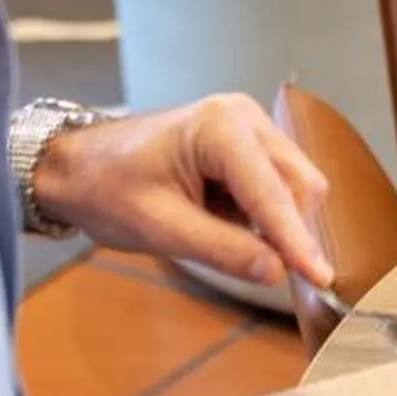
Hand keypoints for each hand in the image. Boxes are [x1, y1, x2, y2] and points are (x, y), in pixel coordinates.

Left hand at [33, 95, 333, 288]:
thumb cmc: (106, 188)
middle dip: (291, 231)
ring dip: (277, 223)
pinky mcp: (247, 143)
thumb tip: (277, 272)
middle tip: (274, 276)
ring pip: (294, 185)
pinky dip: (265, 214)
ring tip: (224, 238)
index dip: (297, 240)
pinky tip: (228, 224)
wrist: (77, 167)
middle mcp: (243, 116)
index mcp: (220, 127)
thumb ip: (223, 249)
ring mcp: (248, 126)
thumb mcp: (160, 228)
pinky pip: (276, 184)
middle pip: (298, 183)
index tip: (320, 278)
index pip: (273, 192)